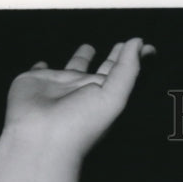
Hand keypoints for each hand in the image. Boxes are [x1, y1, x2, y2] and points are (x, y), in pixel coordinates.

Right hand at [4, 38, 155, 158]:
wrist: (42, 138)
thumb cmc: (80, 125)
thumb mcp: (114, 97)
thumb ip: (127, 69)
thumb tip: (139, 43)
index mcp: (104, 96)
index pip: (122, 74)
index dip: (132, 60)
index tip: (146, 48)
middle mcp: (84, 91)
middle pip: (101, 71)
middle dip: (112, 59)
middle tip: (120, 46)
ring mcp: (60, 87)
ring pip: (73, 69)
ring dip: (80, 58)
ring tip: (89, 47)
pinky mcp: (36, 82)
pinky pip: (39, 72)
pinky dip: (41, 67)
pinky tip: (42, 64)